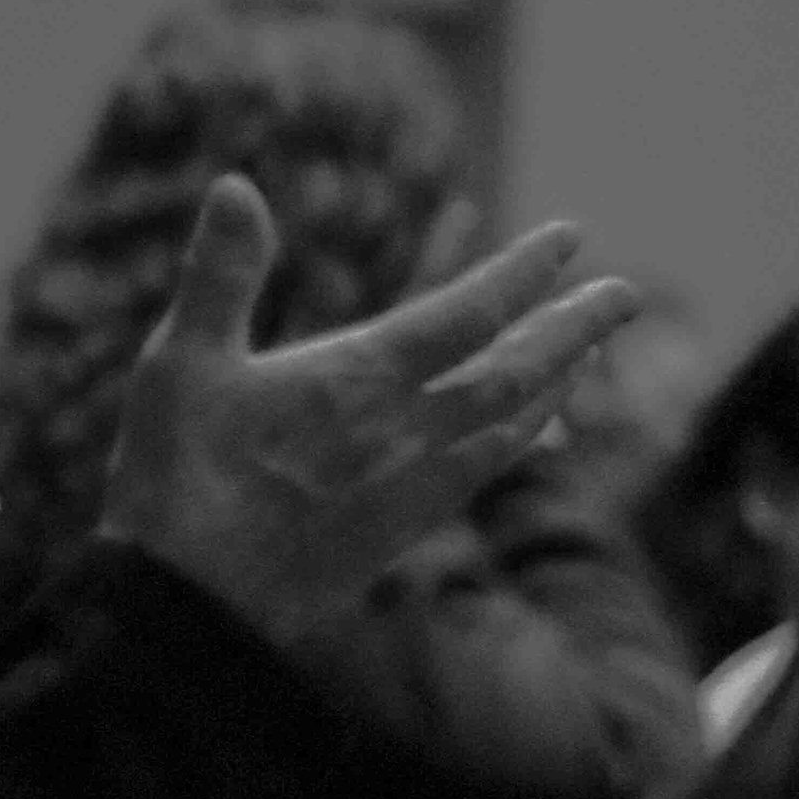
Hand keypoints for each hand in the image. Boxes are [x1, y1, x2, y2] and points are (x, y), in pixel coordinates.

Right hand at [98, 175, 638, 639]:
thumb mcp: (181, 365)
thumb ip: (221, 274)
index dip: (523, 272)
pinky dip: (520, 440)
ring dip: (557, 385)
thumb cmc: (174, 482)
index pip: (468, 313)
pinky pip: (483, 473)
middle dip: (573, 328)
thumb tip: (238, 184)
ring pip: (510, 428)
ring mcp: (411, 489)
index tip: (571, 238)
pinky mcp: (399, 534)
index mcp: (360, 381)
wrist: (189, 614)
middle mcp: (405, 434)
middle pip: (516, 371)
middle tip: (624, 295)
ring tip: (587, 357)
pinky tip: (525, 437)